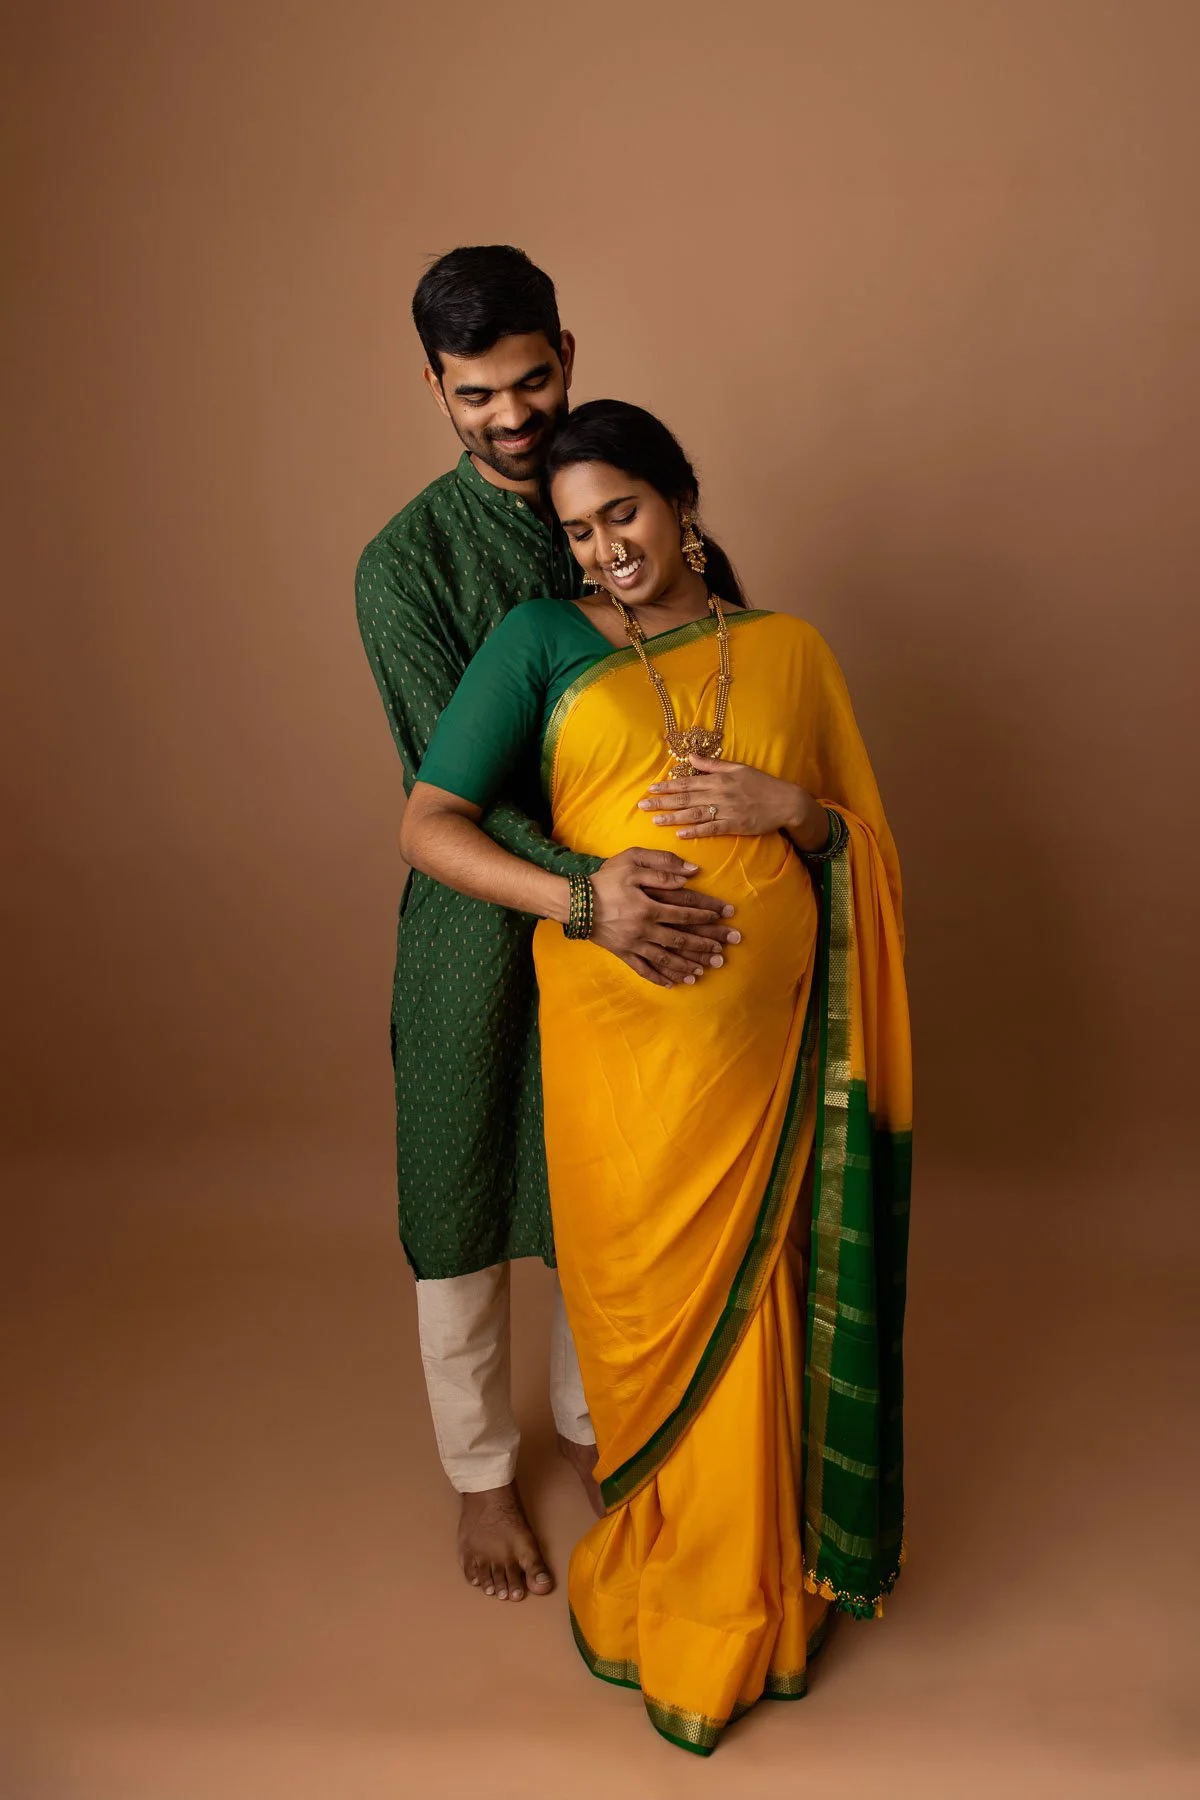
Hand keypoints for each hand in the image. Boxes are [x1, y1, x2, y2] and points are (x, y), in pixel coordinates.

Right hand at [589, 848, 740, 988]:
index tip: (726, 917)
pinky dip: (660, 978)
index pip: (685, 913)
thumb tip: (691, 873)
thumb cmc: (604, 879)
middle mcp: (644, 929)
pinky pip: (644, 969)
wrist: (574, 902)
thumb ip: (661, 866)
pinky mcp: (623, 953)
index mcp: (649, 907)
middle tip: (725, 950)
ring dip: (688, 965)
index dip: (707, 915)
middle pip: (681, 940)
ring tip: (706, 969)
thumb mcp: (631, 862)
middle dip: (706, 945)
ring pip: (666, 959)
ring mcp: (634, 944)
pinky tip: (674, 983)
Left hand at [638, 755, 825, 846]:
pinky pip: (711, 828)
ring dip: (673, 817)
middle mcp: (719, 794)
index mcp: (718, 779)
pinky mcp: (734, 825)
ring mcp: (726, 810)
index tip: (651, 788)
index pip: (687, 782)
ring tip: (655, 820)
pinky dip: (695, 831)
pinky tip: (680, 833)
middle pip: (685, 798)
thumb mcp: (737, 768)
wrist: (785, 801)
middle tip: (643, 805)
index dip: (668, 786)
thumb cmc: (761, 784)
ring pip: (694, 813)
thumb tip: (690, 758)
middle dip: (663, 801)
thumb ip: (712, 765)